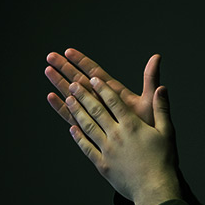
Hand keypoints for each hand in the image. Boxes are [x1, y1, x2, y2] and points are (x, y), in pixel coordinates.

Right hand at [45, 48, 159, 125]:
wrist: (146, 153)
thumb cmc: (149, 127)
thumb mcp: (149, 100)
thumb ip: (150, 78)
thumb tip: (157, 57)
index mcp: (114, 92)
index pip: (95, 72)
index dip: (81, 61)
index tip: (68, 51)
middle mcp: (102, 101)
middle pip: (80, 81)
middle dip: (65, 68)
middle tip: (50, 56)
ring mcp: (95, 115)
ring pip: (73, 96)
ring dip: (60, 84)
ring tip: (47, 71)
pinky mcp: (90, 129)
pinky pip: (73, 116)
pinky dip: (62, 107)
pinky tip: (52, 97)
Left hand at [65, 77, 179, 204]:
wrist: (155, 189)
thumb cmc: (164, 161)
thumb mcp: (167, 132)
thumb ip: (162, 109)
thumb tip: (161, 88)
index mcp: (132, 125)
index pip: (114, 101)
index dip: (102, 88)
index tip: (92, 78)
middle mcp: (117, 135)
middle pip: (97, 111)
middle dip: (84, 95)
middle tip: (72, 83)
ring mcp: (107, 150)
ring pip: (88, 127)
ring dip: (77, 112)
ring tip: (68, 100)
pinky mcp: (103, 165)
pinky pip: (87, 148)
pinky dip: (78, 138)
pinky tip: (72, 129)